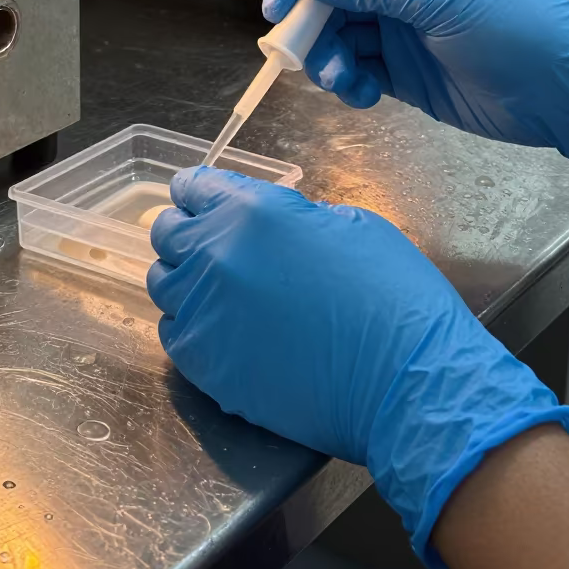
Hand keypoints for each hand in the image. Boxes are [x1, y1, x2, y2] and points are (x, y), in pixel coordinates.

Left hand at [148, 167, 568, 563]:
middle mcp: (212, 256)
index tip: (205, 199)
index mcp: (251, 212)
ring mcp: (202, 313)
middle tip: (217, 246)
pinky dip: (189, 325)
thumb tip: (270, 226)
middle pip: (168, 233)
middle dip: (188, 232)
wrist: (405, 382)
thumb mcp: (350, 225)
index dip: (200, 191)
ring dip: (184, 280)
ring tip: (221, 291)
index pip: (194, 187)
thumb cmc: (393, 294)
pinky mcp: (203, 366)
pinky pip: (172, 334)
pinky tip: (222, 330)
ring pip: (163, 284)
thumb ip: (292, 217)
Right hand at [263, 0, 568, 166]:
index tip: (277, 6)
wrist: (557, 90)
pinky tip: (361, 95)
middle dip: (310, 27)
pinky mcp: (403, 74)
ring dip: (327, 61)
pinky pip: (357, 74)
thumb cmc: (512, 27)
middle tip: (299, 55)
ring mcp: (400, 33)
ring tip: (341, 79)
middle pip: (330, 1)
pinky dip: (348, 85)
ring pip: (338, 41)